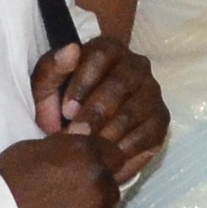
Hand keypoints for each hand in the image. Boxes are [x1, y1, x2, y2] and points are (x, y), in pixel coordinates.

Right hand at [0, 132, 120, 207]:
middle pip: (111, 186)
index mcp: (86, 152)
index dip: (102, 165)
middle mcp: (99, 179)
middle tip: (70, 201)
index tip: (89, 175)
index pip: (115, 155)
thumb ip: (66, 147)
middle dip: (96, 192)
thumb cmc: (7, 180)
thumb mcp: (33, 148)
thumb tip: (83, 141)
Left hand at [34, 39, 168, 186]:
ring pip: (135, 109)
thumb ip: (52, 69)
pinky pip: (150, 132)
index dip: (83, 83)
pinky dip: (129, 147)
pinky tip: (109, 158)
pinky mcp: (161, 118)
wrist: (80, 129)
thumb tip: (72, 50)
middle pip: (121, 84)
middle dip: (97, 111)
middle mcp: (136, 65)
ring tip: (90, 149)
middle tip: (76, 134)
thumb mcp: (46, 86)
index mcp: (108, 49)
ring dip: (111, 131)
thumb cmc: (61, 102)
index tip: (66, 110)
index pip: (101, 56)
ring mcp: (151, 91)